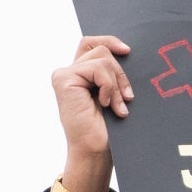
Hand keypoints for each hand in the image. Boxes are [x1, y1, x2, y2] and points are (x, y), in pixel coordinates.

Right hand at [52, 35, 132, 191]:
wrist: (97, 150)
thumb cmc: (108, 128)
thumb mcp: (114, 92)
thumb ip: (112, 71)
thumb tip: (125, 50)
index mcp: (81, 74)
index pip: (92, 43)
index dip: (109, 41)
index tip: (127, 51)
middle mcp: (71, 73)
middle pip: (100, 49)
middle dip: (120, 72)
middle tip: (127, 97)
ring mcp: (64, 75)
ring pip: (101, 58)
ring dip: (115, 83)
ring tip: (116, 106)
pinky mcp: (63, 79)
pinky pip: (96, 67)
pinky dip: (107, 85)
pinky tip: (105, 104)